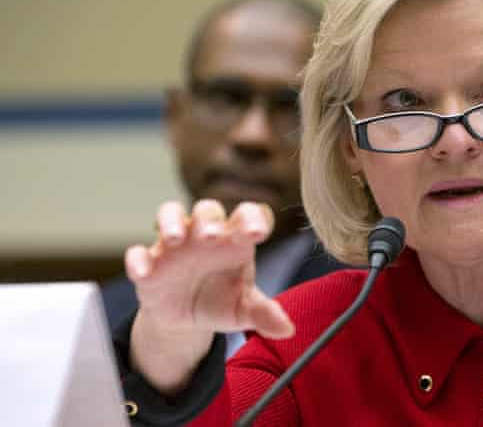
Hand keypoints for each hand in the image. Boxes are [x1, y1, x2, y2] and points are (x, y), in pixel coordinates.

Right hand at [125, 199, 294, 393]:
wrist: (187, 319)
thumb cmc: (221, 301)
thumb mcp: (244, 310)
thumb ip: (264, 314)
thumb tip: (287, 329)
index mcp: (236, 239)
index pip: (248, 215)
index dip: (253, 218)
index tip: (258, 233)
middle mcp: (205, 234)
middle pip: (207, 208)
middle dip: (209, 218)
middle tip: (212, 235)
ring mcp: (175, 245)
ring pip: (170, 214)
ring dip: (171, 222)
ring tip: (176, 238)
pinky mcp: (150, 263)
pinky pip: (138, 253)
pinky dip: (137, 259)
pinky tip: (142, 271)